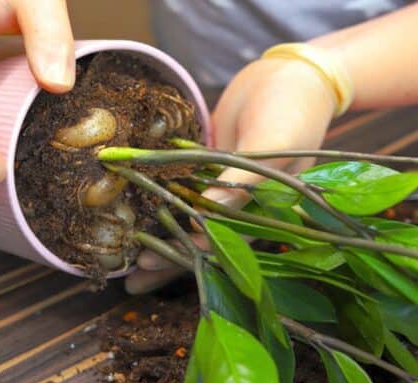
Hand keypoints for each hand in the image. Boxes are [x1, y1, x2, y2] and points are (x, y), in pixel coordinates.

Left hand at [125, 57, 336, 293]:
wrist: (291, 71)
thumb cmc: (294, 109)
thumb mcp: (275, 143)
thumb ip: (243, 180)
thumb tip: (206, 215)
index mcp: (262, 209)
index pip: (221, 244)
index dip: (185, 254)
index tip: (149, 261)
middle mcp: (240, 202)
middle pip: (199, 237)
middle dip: (166, 255)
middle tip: (127, 275)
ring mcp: (221, 181)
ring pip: (184, 213)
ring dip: (158, 230)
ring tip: (124, 250)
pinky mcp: (207, 161)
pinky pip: (179, 181)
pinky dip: (158, 191)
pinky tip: (133, 201)